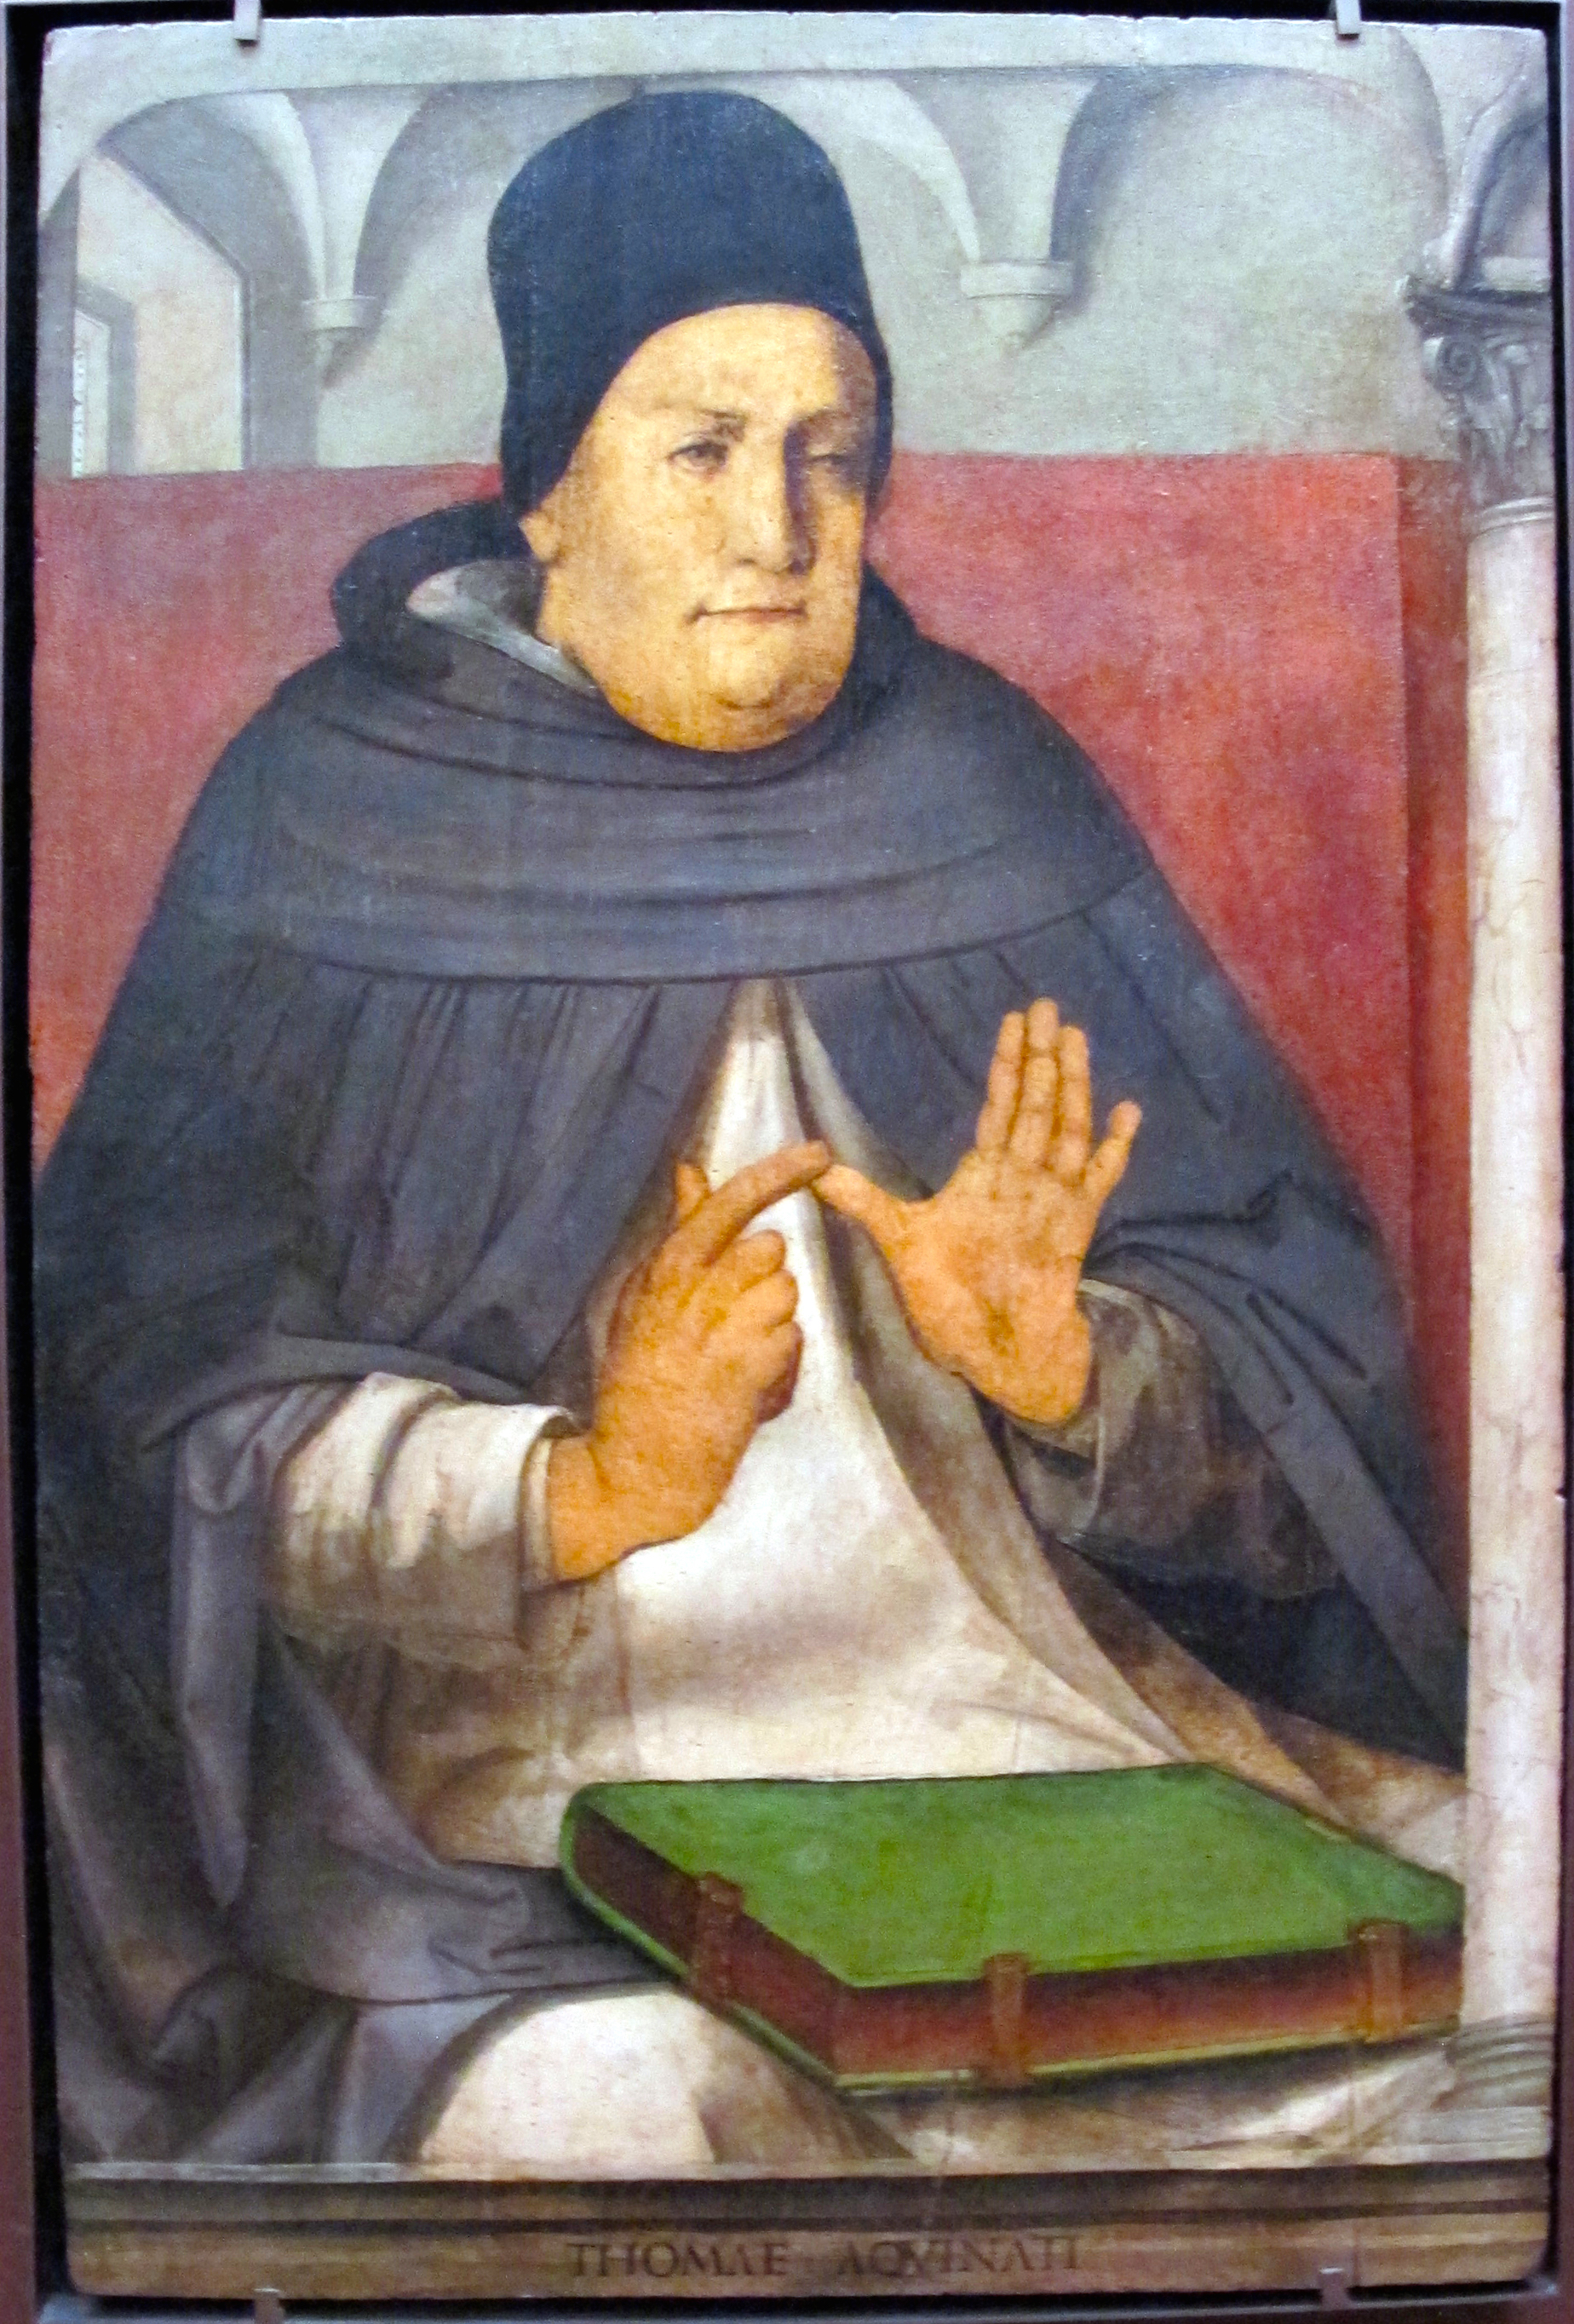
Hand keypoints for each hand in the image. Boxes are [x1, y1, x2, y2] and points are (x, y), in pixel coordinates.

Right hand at [547, 1141, 827, 1579]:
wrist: (632, 1471)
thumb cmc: (639, 1383)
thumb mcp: (641, 1301)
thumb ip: (676, 1233)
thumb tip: (690, 1170)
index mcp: (664, 1270)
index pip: (728, 1204)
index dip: (779, 1172)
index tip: (820, 1153)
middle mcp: (688, 1292)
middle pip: (771, 1250)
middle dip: (767, 1284)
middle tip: (734, 1327)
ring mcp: (716, 1330)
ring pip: (786, 1295)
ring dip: (774, 1330)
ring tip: (738, 1364)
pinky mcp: (744, 1371)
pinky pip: (791, 1342)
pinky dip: (779, 1371)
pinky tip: (747, 1393)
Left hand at [815, 1001, 1138, 1427]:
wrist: (994, 1357)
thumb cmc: (949, 1305)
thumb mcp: (900, 1243)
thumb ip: (865, 1202)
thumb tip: (815, 1171)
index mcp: (983, 1178)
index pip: (998, 1108)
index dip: (1006, 1066)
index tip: (1014, 1023)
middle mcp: (1021, 1180)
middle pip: (1035, 1106)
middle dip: (1041, 1057)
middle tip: (1049, 1007)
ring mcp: (1051, 1200)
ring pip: (1065, 1129)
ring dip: (1073, 1085)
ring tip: (1076, 1039)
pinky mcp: (1076, 1227)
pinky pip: (1098, 1179)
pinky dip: (1113, 1147)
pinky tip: (1127, 1110)